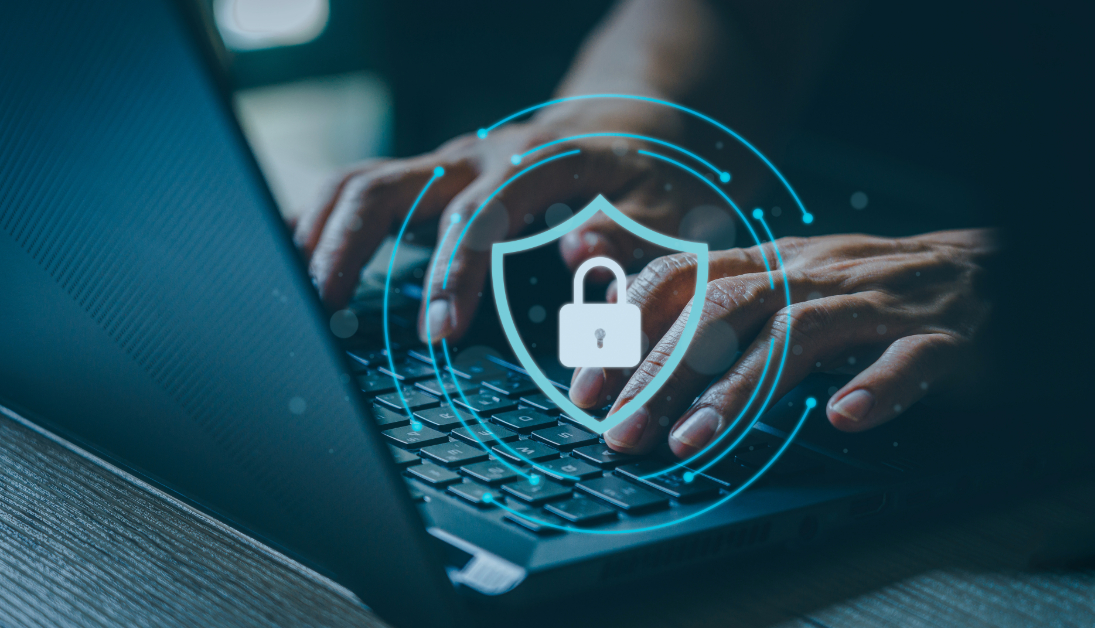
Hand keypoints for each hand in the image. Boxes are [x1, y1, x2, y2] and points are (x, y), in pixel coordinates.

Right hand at [293, 101, 703, 342]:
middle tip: (318, 311)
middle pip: (385, 185)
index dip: (454, 270)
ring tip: (292, 296)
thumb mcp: (666, 204)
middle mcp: (477, 158)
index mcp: (533, 163)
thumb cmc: (650, 172)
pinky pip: (364, 193)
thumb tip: (579, 252)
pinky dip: (324, 225)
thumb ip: (630, 233)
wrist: (633, 120)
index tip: (438, 329)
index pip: (476, 213)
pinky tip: (296, 264)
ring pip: (358, 184)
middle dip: (345, 247)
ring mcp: (447, 167)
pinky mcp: (433, 182)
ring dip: (317, 235)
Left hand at [568, 230, 996, 456]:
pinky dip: (877, 386)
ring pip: (799, 335)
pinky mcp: (941, 336)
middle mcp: (817, 275)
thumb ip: (722, 303)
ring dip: (739, 390)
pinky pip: (907, 357)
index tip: (589, 386)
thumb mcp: (790, 283)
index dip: (631, 328)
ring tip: (693, 442)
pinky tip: (846, 419)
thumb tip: (632, 331)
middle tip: (622, 432)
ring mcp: (878, 303)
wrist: (988, 269)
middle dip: (664, 372)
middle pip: (726, 311)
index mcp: (776, 263)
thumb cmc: (875, 287)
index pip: (686, 278)